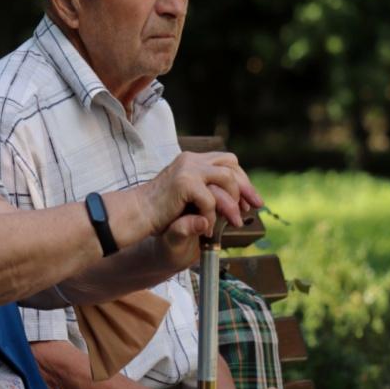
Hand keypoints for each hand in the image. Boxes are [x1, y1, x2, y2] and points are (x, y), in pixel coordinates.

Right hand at [138, 152, 261, 237]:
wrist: (136, 216)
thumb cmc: (161, 213)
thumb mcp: (190, 202)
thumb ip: (209, 196)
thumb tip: (239, 202)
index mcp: (192, 161)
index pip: (226, 162)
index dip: (242, 180)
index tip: (251, 201)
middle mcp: (191, 160)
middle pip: (231, 165)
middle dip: (245, 188)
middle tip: (252, 209)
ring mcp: (187, 169)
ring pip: (226, 179)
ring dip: (232, 203)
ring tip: (232, 222)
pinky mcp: (184, 182)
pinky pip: (210, 199)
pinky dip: (211, 216)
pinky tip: (206, 228)